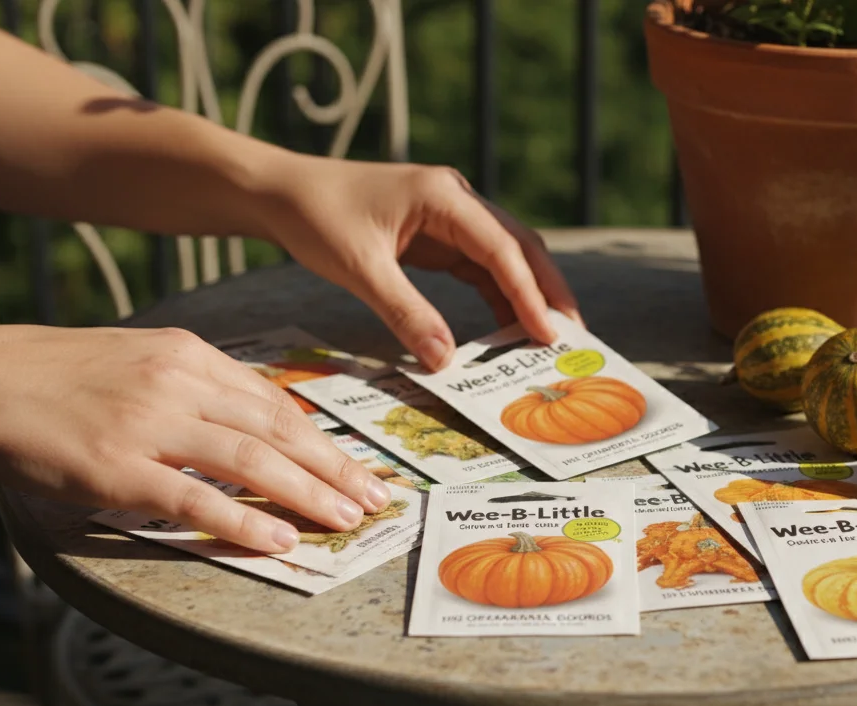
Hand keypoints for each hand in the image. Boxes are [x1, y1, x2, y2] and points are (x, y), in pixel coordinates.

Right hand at [0, 324, 394, 552]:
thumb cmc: (55, 373)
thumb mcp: (138, 357)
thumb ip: (196, 383)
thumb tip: (255, 417)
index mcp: (188, 353)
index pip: (274, 401)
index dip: (322, 437)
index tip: (357, 463)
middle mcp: (179, 383)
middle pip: (278, 430)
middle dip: (334, 467)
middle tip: (374, 497)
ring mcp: (150, 425)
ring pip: (252, 462)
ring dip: (308, 495)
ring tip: (345, 520)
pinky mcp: (118, 468)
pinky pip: (196, 499)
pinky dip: (243, 522)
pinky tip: (279, 541)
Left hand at [258, 158, 580, 369]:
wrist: (282, 192)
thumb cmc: (316, 217)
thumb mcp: (359, 267)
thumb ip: (404, 312)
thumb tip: (445, 361)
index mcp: (444, 196)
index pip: (501, 249)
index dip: (529, 294)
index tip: (549, 334)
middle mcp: (457, 200)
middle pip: (520, 247)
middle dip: (548, 291)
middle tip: (574, 337)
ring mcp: (451, 216)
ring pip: (506, 258)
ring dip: (528, 296)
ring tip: (550, 339)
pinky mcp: (439, 235)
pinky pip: (480, 268)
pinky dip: (499, 297)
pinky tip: (510, 330)